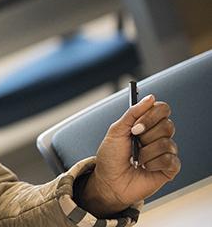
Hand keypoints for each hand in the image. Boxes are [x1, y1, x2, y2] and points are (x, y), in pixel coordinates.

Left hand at [77, 94, 180, 215]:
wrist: (108, 181)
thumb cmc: (110, 157)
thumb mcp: (116, 131)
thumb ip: (132, 113)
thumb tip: (150, 97)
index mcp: (147, 124)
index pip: (162, 109)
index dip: (151, 115)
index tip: (135, 127)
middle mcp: (158, 136)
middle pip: (167, 125)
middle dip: (146, 136)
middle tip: (134, 143)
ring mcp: (165, 152)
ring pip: (167, 143)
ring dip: (146, 152)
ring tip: (137, 159)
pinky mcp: (169, 168)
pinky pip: (170, 160)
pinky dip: (153, 163)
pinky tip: (145, 167)